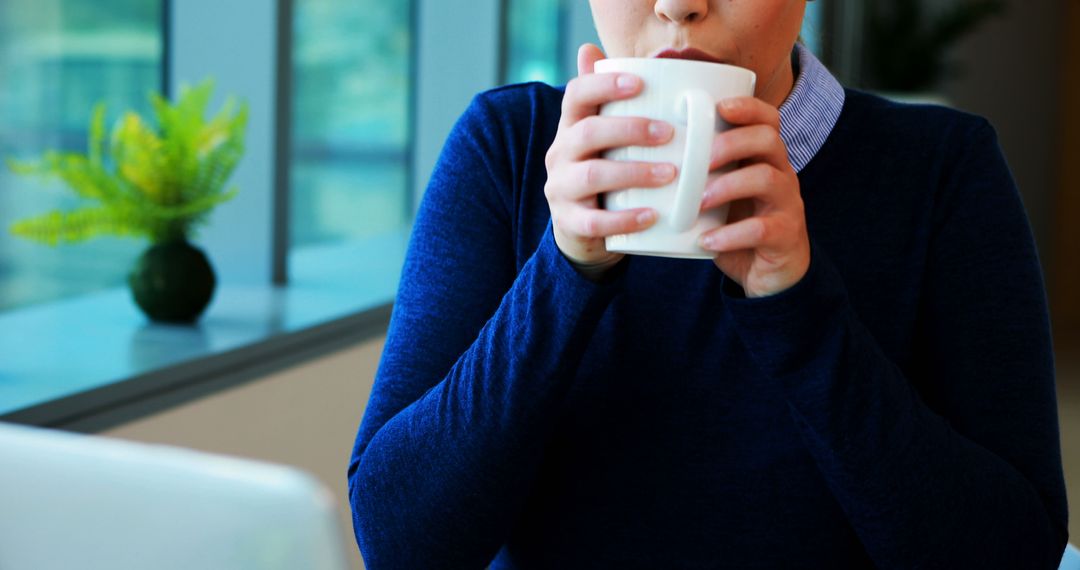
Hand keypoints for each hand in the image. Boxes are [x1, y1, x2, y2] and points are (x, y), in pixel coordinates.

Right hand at [545, 44, 675, 274]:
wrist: (580, 229)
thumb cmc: (602, 169)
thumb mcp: (601, 136)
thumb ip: (602, 98)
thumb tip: (589, 47)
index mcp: (570, 127)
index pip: (576, 95)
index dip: (604, 85)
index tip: (640, 83)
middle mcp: (559, 154)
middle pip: (587, 133)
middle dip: (631, 129)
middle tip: (669, 133)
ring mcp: (561, 189)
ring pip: (593, 176)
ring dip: (634, 172)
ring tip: (670, 173)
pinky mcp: (570, 223)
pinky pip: (595, 222)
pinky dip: (625, 219)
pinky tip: (652, 215)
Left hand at [698, 97, 810, 297]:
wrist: (769, 275)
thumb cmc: (735, 226)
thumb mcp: (717, 196)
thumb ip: (696, 176)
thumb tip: (638, 156)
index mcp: (765, 159)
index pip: (767, 120)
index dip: (748, 107)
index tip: (720, 107)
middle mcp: (782, 175)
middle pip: (768, 140)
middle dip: (731, 144)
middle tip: (699, 162)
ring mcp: (787, 205)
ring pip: (768, 179)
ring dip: (728, 186)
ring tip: (698, 202)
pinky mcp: (784, 236)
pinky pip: (762, 229)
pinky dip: (731, 234)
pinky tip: (706, 240)